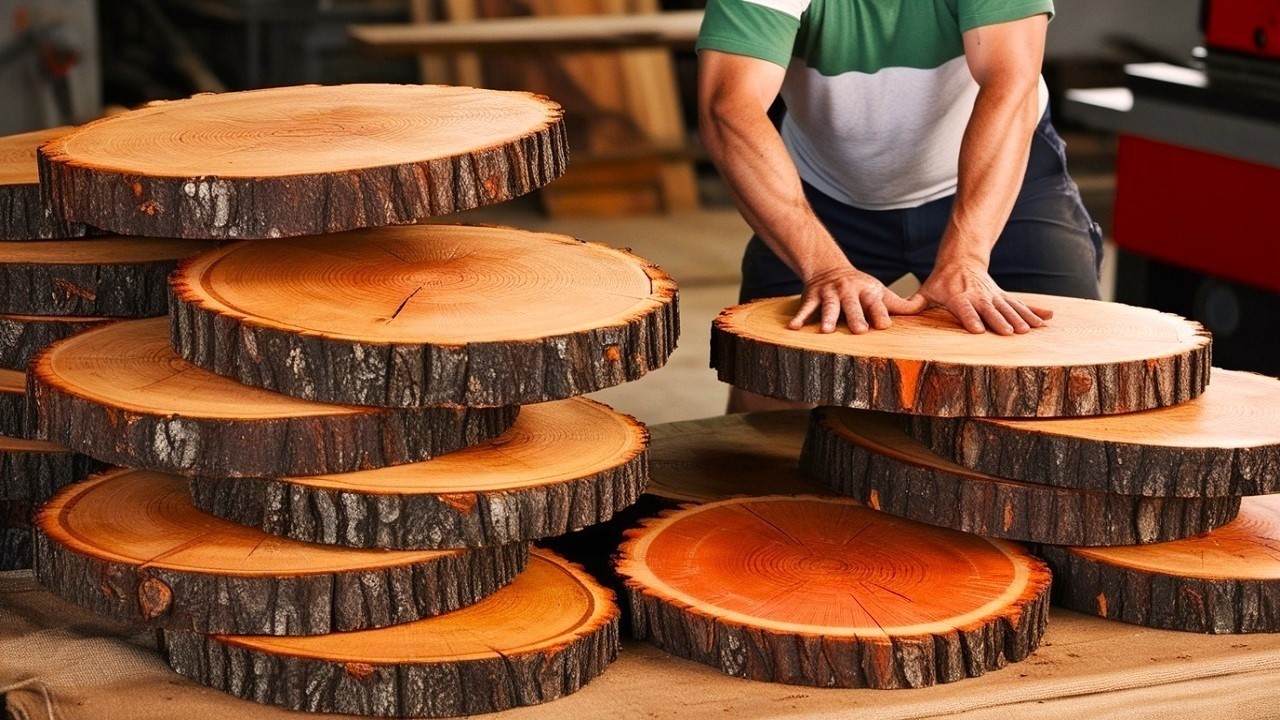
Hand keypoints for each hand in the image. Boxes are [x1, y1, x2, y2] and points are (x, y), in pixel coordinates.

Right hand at [789, 265, 924, 333]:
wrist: (829, 269)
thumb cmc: (859, 287)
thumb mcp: (878, 292)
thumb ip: (898, 305)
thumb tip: (922, 310)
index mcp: (867, 292)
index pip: (875, 303)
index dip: (880, 313)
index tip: (884, 325)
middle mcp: (849, 291)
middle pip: (853, 306)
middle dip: (855, 317)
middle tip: (859, 331)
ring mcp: (830, 293)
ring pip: (829, 306)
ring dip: (827, 317)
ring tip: (826, 331)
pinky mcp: (813, 297)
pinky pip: (806, 308)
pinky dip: (800, 317)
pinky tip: (794, 327)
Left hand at [913, 260, 1051, 334]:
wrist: (961, 261)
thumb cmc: (941, 281)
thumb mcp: (927, 289)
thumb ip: (914, 303)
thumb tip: (898, 312)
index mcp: (959, 297)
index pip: (964, 309)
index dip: (971, 318)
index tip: (978, 330)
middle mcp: (978, 297)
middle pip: (990, 310)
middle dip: (1000, 321)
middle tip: (1010, 333)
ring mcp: (993, 296)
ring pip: (1008, 308)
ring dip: (1020, 318)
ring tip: (1030, 330)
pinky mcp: (1002, 297)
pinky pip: (1020, 305)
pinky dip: (1034, 311)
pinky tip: (1047, 319)